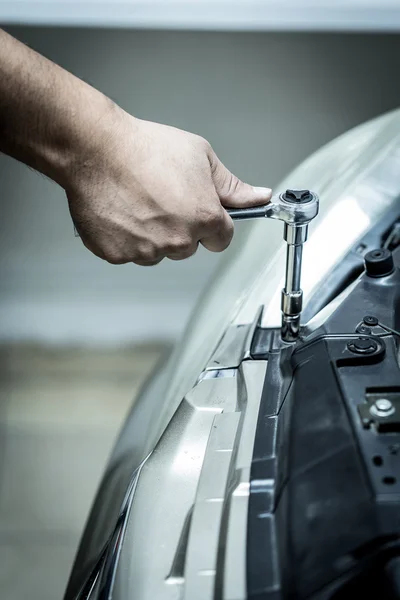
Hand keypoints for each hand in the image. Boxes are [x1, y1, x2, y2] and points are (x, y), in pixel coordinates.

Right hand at [66, 109, 271, 265]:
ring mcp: (146, 252)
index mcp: (205, 219)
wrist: (96, 149)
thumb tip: (259, 197)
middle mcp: (178, 241)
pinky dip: (125, 237)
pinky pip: (129, 253)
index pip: (222, 239)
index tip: (199, 210)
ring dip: (152, 235)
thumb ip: (232, 185)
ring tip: (138, 202)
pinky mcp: (118, 255)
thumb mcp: (201, 156)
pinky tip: (121, 212)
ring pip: (158, 252)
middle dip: (181, 228)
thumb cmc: (146, 148)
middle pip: (189, 247)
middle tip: (162, 197)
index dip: (212, 222)